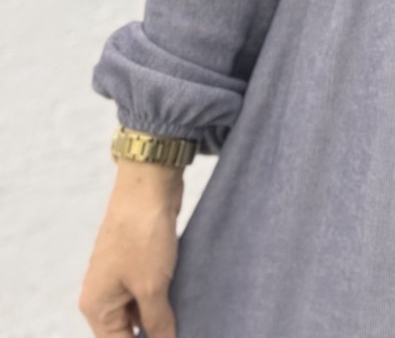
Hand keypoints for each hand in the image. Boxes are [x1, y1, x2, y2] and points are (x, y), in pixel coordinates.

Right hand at [79, 165, 183, 336]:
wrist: (149, 183)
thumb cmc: (142, 234)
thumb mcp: (152, 286)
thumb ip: (157, 324)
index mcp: (97, 306)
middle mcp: (103, 294)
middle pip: (128, 331)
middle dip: (155, 333)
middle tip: (183, 330)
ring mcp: (119, 276)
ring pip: (141, 311)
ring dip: (161, 317)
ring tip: (187, 321)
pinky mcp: (137, 260)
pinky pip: (149, 290)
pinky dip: (165, 298)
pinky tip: (185, 302)